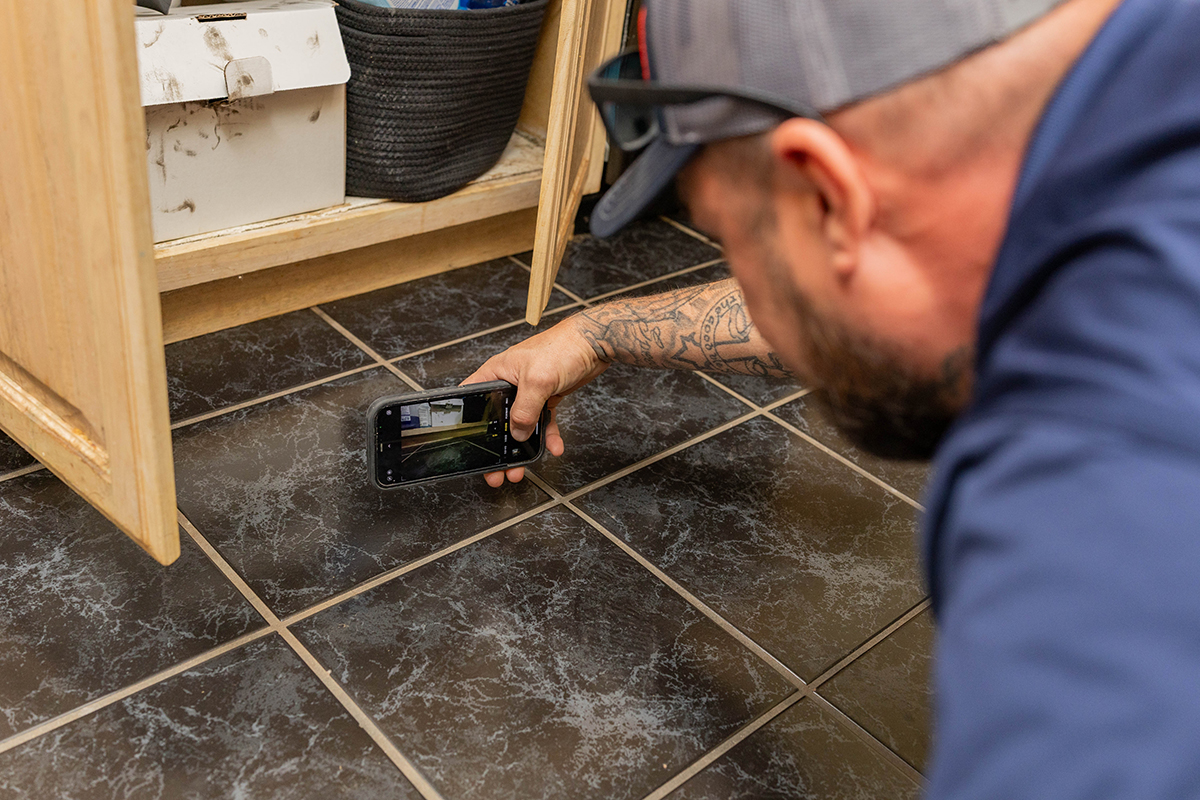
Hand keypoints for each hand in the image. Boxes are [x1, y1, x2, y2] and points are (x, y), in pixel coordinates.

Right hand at [462, 314, 608, 486]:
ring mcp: (529, 391)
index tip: (469, 444)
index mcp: (497, 372)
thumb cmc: (563, 347)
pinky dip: (547, 436)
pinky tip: (554, 447)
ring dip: (523, 447)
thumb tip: (519, 433)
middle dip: (498, 446)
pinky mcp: (546, 397)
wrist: (594, 343)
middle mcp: (510, 383)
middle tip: (496, 469)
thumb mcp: (538, 380)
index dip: (468, 420)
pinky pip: (543, 422)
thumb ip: (525, 410)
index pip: (473, 397)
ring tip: (520, 467)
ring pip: (521, 424)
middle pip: (497, 419)